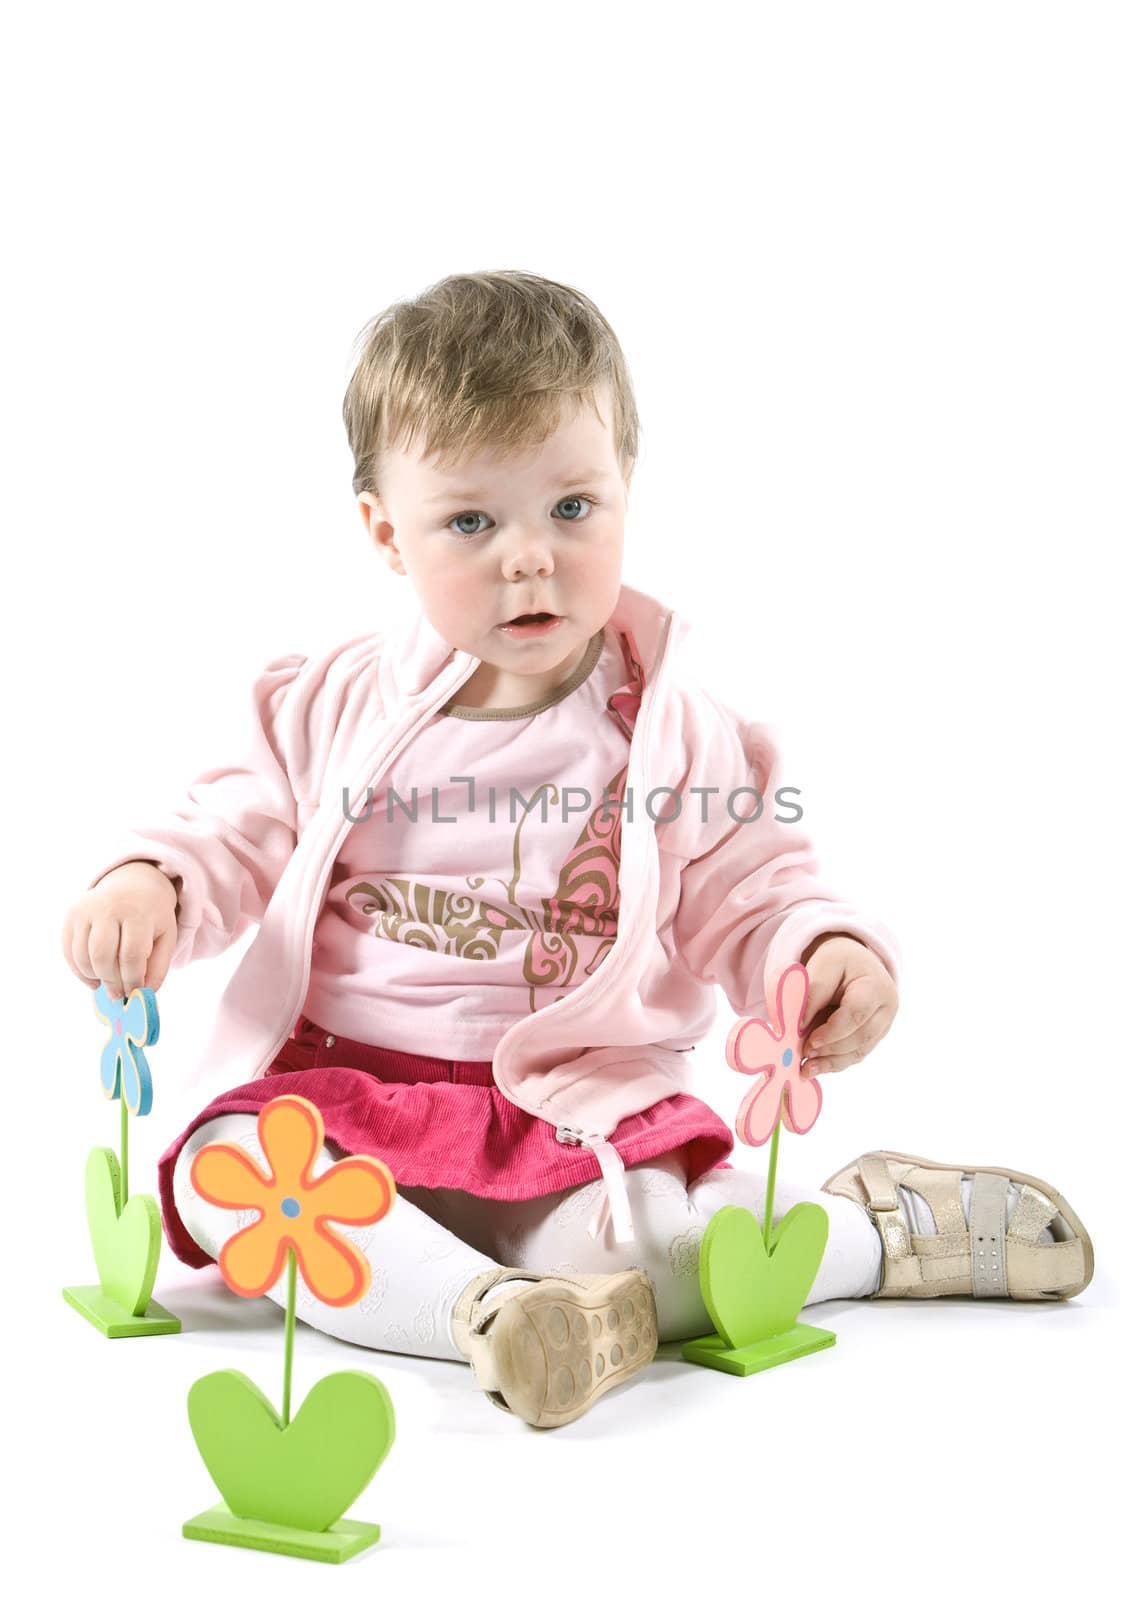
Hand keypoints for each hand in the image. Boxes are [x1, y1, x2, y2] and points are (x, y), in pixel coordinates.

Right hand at [62, 861, 178, 999]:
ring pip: (82, 955)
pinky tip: (93, 978)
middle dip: (111, 981)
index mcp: (138, 913)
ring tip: (107, 983)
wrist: (134, 884)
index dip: (132, 980)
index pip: (131, 955)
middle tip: (118, 994)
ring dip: (94, 977)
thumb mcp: (165, 938)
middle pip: (102, 956)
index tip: (135, 993)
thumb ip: (158, 968)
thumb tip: (144, 995)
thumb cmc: (152, 918)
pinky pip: (69, 951)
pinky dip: (79, 970)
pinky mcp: (72, 915)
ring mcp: (87, 909)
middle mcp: (109, 907)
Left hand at [798, 934, 897, 1077]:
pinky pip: (855, 1055)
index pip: (856, 1014)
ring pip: (859, 1051)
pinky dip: (834, 1063)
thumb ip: (813, 994)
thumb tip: (800, 1026)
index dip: (832, 1031)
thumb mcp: (823, 966)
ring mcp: (883, 1026)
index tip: (810, 1041)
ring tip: (806, 1068)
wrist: (855, 962)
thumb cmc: (838, 962)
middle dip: (830, 1049)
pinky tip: (815, 1067)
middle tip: (804, 1054)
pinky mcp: (873, 1038)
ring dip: (831, 1062)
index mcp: (876, 987)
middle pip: (860, 1037)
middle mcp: (886, 1010)